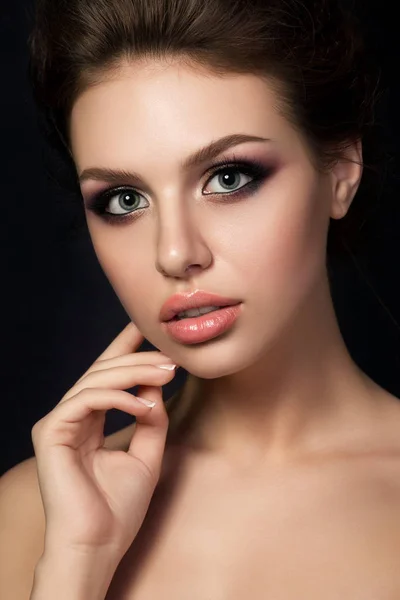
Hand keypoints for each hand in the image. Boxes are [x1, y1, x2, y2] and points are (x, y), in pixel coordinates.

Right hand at [31, 322, 177, 560]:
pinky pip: (87, 399)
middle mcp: (71, 417)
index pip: (107, 375)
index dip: (125, 348)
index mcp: (88, 422)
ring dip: (134, 373)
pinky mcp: (51, 432)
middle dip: (139, 360)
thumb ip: (151, 419)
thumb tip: (157, 383)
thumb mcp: (147, 454)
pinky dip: (118, 398)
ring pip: (96, 380)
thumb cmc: (119, 508)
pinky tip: (144, 405)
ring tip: (167, 374)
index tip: (148, 329)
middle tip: (172, 358)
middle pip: (103, 371)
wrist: (98, 546)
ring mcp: (58, 423)